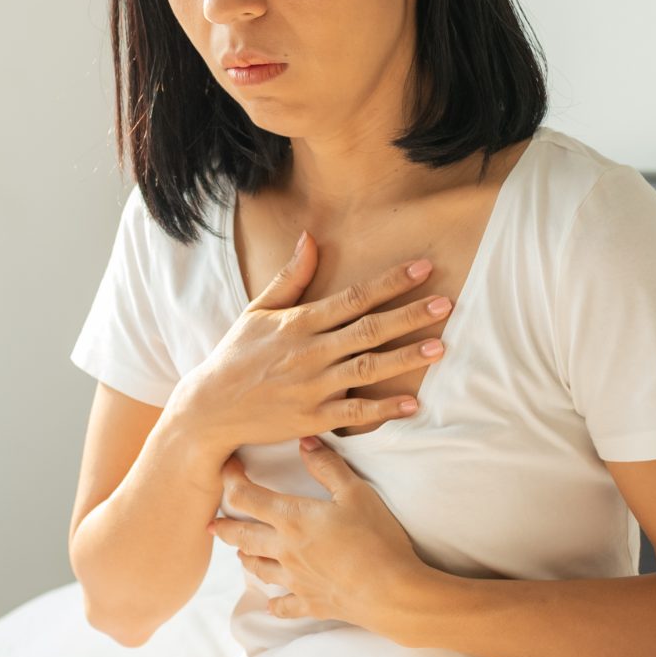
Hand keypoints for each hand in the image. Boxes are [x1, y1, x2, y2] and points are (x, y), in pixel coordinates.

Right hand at [163, 233, 453, 454]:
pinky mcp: (312, 419)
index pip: (353, 297)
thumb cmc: (236, 355)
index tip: (423, 268)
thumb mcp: (257, 310)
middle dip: (409, 315)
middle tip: (445, 303)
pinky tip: (412, 403)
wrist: (209, 408)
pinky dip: (383, 408)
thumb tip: (310, 238)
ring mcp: (313, 387)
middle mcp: (310, 352)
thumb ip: (290, 277)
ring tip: (439, 347)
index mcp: (300, 323)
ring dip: (405, 358)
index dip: (391, 282)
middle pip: (368, 329)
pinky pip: (354, 413)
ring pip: (367, 369)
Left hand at [208, 439, 425, 627]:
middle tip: (213, 521)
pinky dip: (275, 604)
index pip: (246, 496)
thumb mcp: (356, 492)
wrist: (391, 593)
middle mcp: (284, 550)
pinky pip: (284, 605)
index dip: (231, 480)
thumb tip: (303, 442)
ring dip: (246, 557)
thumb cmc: (376, 538)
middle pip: (242, 535)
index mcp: (292, 519)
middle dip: (224, 526)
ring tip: (240, 552)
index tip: (227, 468)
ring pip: (257, 569)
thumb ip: (328, 467)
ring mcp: (295, 580)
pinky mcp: (310, 603)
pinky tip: (271, 604)